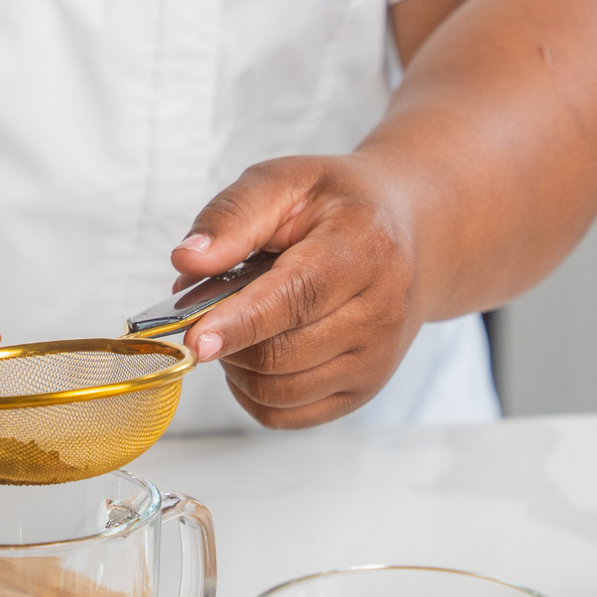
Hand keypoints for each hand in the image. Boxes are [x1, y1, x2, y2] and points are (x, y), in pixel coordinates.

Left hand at [170, 155, 426, 427]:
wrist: (408, 236)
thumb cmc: (337, 207)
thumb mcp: (285, 181)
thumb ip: (234, 216)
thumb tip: (188, 259)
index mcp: (364, 248)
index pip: (298, 298)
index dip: (242, 322)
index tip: (196, 339)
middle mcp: (381, 312)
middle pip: (280, 354)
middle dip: (227, 338)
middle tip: (210, 307)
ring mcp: (375, 360)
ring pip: (276, 391)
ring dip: (235, 365)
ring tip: (239, 323)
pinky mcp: (361, 391)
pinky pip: (283, 414)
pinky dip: (250, 392)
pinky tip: (254, 353)